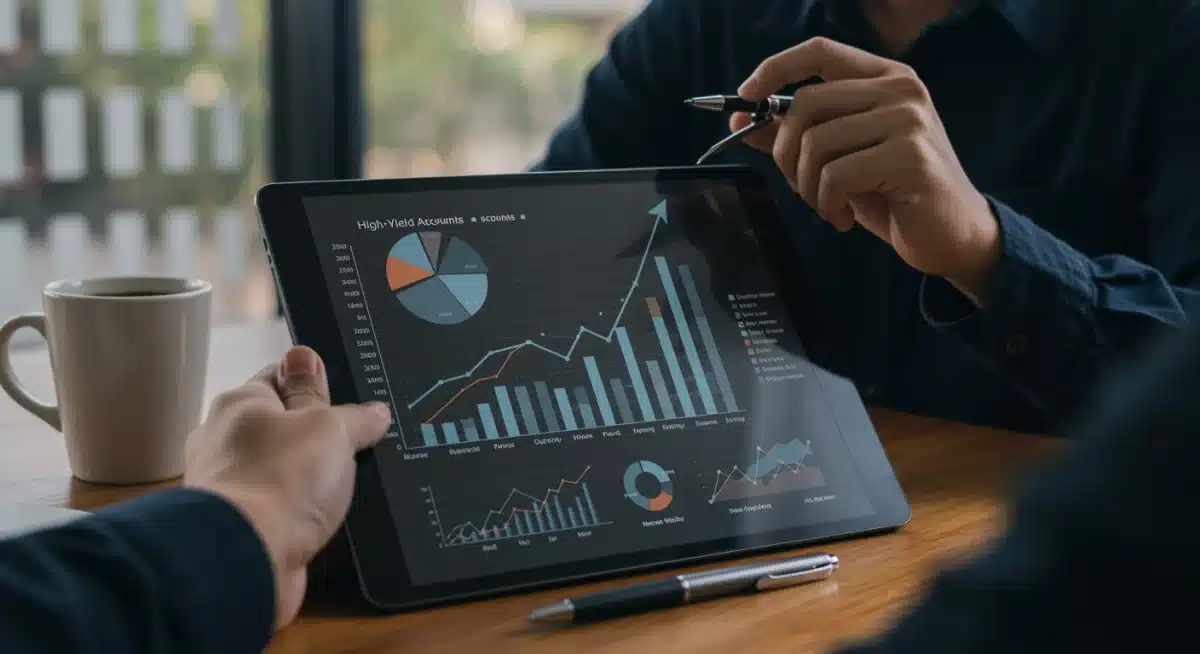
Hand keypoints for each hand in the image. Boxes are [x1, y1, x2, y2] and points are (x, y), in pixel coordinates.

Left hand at [184, 346, 390, 628]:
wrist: (244, 558)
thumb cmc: (281, 478)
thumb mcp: (330, 426)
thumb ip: (350, 411)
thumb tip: (368, 403)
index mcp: (240, 403)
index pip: (280, 376)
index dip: (315, 383)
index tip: (347, 398)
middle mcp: (223, 441)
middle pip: (280, 427)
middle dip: (316, 438)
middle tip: (359, 445)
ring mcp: (226, 487)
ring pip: (279, 473)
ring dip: (309, 481)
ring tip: (349, 488)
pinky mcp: (236, 529)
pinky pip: (277, 512)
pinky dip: (299, 516)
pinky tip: (327, 521)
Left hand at [732, 37, 1000, 303]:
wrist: (952, 235)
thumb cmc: (893, 194)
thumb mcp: (839, 159)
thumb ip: (796, 135)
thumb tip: (741, 118)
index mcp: (884, 77)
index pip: (820, 51)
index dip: (776, 68)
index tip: (745, 96)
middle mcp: (900, 89)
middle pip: (806, 102)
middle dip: (785, 152)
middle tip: (798, 185)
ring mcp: (909, 119)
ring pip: (816, 142)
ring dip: (807, 186)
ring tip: (827, 205)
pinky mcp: (909, 156)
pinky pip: (836, 175)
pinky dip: (827, 204)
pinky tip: (843, 218)